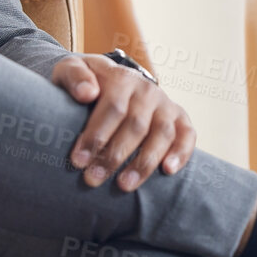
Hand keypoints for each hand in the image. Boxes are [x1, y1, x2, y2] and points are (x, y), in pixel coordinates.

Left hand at [51, 53, 195, 191]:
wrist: (107, 79)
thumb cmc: (83, 84)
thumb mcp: (69, 71)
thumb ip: (73, 76)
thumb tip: (87, 93)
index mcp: (121, 78)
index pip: (113, 108)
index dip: (97, 135)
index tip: (78, 161)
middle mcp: (147, 90)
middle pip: (136, 125)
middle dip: (114, 156)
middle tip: (92, 179)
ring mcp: (165, 104)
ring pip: (162, 134)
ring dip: (144, 162)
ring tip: (124, 185)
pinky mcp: (179, 118)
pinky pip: (187, 135)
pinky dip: (181, 153)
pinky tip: (168, 171)